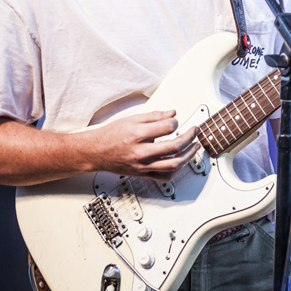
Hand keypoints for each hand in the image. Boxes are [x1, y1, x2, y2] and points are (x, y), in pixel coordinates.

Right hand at [81, 110, 199, 180]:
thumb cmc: (111, 135)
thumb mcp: (132, 119)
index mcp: (137, 135)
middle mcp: (141, 152)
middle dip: (189, 137)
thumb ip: (154, 116)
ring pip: (173, 165)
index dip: (175, 122)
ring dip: (188, 155)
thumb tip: (172, 113)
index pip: (168, 128)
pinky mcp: (143, 174)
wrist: (95, 152)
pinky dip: (177, 170)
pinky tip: (181, 161)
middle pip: (174, 147)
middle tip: (195, 131)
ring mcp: (142, 166)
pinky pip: (165, 177)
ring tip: (195, 147)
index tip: (175, 120)